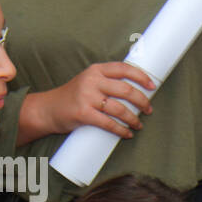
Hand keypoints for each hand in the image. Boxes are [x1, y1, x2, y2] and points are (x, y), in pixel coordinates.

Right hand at [24, 62, 155, 139]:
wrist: (48, 109)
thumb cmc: (74, 97)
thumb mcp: (89, 82)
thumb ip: (108, 82)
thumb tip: (136, 91)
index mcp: (96, 70)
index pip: (124, 68)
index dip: (141, 76)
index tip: (152, 86)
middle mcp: (92, 81)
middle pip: (126, 90)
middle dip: (142, 101)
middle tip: (148, 110)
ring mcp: (87, 97)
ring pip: (120, 109)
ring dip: (134, 118)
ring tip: (138, 124)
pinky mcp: (83, 114)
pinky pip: (109, 123)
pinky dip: (121, 130)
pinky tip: (127, 133)